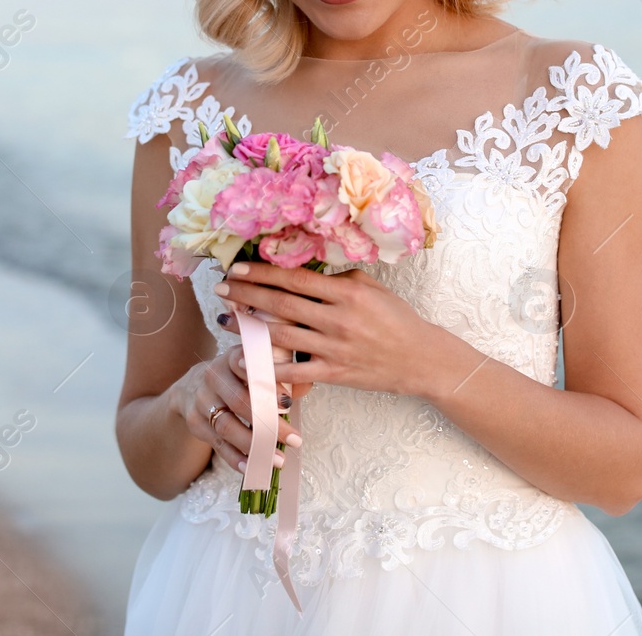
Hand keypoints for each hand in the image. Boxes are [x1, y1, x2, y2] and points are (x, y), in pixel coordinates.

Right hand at [171, 343, 303, 475]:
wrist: (194, 385)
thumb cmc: (237, 377)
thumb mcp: (255, 367)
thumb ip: (281, 374)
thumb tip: (305, 385)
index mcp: (232, 358)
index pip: (248, 367)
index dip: (268, 384)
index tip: (288, 402)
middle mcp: (213, 376)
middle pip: (240, 402)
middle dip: (269, 423)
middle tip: (294, 439)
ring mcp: (202, 400)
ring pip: (227, 426)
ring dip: (254, 445)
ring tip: (279, 459)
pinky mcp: (195, 423)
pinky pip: (218, 444)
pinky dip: (236, 458)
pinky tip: (253, 466)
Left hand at [214, 260, 444, 397]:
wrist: (421, 359)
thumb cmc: (398, 319)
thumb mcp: (373, 288)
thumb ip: (340, 278)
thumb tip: (307, 272)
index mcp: (346, 292)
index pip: (295, 280)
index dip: (262, 273)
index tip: (236, 268)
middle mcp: (337, 318)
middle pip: (281, 305)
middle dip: (246, 295)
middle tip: (220, 288)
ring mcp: (334, 348)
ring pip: (282, 336)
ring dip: (249, 328)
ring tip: (224, 320)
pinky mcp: (334, 373)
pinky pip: (295, 371)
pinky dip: (268, 368)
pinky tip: (245, 361)